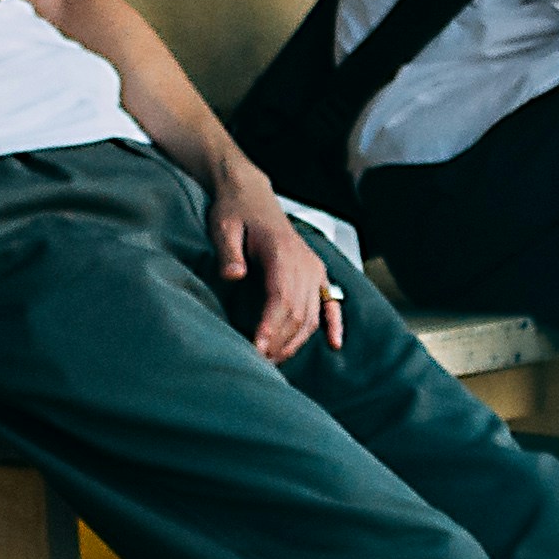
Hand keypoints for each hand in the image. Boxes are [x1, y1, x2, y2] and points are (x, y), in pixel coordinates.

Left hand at [204, 162, 335, 361]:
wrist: (250, 194)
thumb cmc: (234, 212)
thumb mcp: (223, 227)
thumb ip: (229, 252)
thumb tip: (233, 276)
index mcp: (282, 252)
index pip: (282, 298)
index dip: (271, 327)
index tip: (257, 349)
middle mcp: (304, 262)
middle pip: (298, 312)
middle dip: (280, 342)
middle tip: (257, 364)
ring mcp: (314, 268)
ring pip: (312, 314)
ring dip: (295, 341)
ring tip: (273, 361)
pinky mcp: (316, 272)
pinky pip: (331, 302)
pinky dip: (334, 324)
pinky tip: (335, 344)